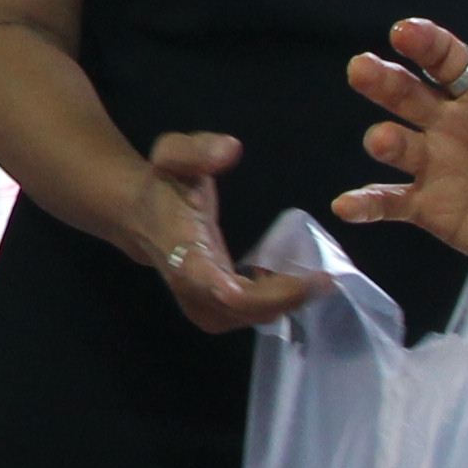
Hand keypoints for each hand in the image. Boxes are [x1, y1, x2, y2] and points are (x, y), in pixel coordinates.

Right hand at [108, 131, 319, 333]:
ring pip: (250, 318)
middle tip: (325, 276)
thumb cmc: (164, 186)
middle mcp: (190, 287)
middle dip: (287, 297)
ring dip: (286, 301)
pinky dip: (278, 301)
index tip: (302, 281)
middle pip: (242, 311)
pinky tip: (293, 279)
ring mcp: (201, 304)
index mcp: (181, 251)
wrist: (142, 218)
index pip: (212, 286)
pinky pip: (251, 315)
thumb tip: (231, 149)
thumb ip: (198, 150)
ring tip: (312, 276)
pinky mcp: (213, 310)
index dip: (257, 294)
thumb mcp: (173, 155)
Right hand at [333, 18, 467, 273]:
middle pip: (409, 95)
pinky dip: (368, 204)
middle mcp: (448, 124)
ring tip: (383, 141)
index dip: (427, 44)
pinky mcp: (430, 208)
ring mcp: (435, 166)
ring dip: (384, 141)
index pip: (448, 61)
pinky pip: (393, 203)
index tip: (404, 31)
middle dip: (385, 80)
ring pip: (398, 145)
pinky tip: (347, 206)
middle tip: (362, 68)